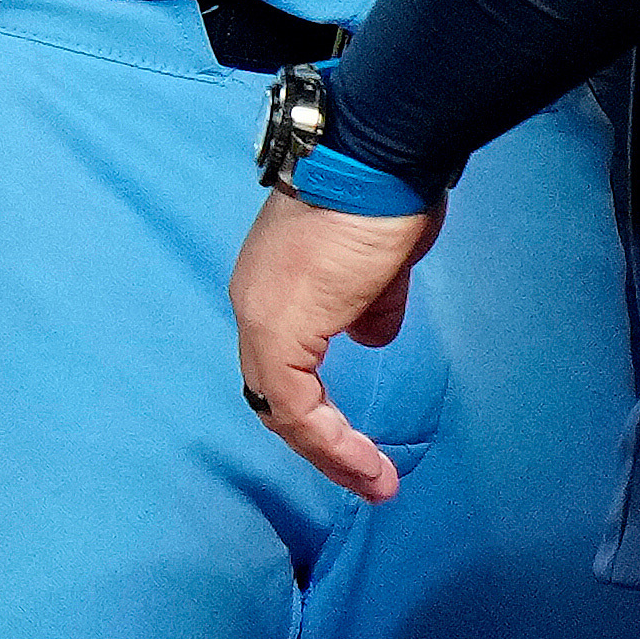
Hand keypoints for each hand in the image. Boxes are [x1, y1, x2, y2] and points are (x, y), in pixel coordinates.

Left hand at [231, 189, 441, 501]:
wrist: (377, 157)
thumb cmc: (384, 196)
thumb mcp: (381, 261)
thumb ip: (372, 302)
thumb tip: (371, 330)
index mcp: (273, 283)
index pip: (282, 362)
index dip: (317, 411)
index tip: (361, 444)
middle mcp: (255, 301)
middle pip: (274, 392)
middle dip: (321, 442)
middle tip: (365, 475)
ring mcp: (262, 314)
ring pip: (281, 405)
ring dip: (330, 450)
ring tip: (374, 481)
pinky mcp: (279, 330)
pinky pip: (296, 405)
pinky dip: (331, 442)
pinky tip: (365, 463)